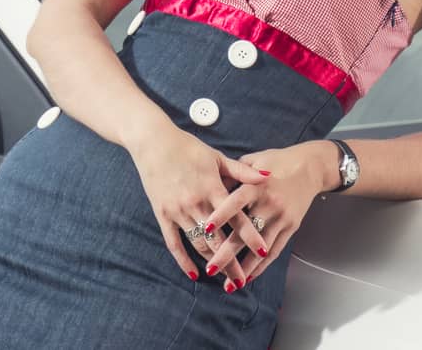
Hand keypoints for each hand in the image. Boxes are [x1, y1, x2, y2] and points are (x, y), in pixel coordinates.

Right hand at [128, 123, 269, 289]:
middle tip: (243, 279)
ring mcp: (178, 210)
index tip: (263, 252)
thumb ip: (242, 171)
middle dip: (232, 261)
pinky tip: (193, 274)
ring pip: (198, 244)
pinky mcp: (163, 214)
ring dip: (212, 262)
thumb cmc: (188, 147)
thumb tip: (267, 176)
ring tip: (225, 277)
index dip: (251, 236)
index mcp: (212, 188)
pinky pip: (173, 243)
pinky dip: (183, 261)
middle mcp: (196, 203)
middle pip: (218, 239)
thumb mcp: (217, 157)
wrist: (153, 142)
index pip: (237, 218)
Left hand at [199, 140, 331, 289]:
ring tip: (230, 283)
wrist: (311, 167)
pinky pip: (275, 250)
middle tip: (211, 269)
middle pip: (246, 233)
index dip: (220, 216)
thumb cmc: (277, 162)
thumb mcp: (253, 161)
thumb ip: (232, 175)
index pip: (235, 202)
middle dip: (228, 253)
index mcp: (257, 185)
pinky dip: (262, 266)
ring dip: (245, 268)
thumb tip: (210, 189)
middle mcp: (269, 203)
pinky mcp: (291, 227)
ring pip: (261, 248)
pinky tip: (249, 277)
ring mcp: (282, 218)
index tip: (204, 229)